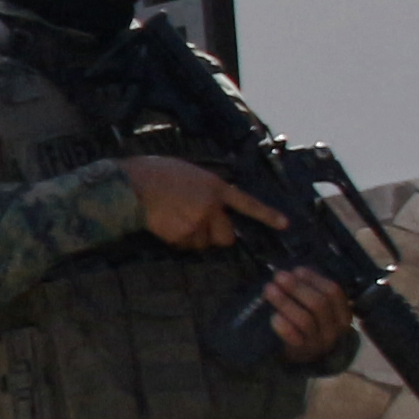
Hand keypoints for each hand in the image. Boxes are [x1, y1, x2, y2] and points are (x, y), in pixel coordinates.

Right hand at [120, 154, 288, 253]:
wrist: (134, 185)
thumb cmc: (159, 172)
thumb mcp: (192, 174)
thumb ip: (207, 190)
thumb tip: (212, 205)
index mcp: (216, 188)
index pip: (247, 204)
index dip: (266, 215)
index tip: (284, 225)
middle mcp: (211, 209)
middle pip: (226, 237)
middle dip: (216, 236)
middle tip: (200, 226)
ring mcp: (197, 224)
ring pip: (203, 244)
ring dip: (194, 238)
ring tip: (175, 220)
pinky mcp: (181, 236)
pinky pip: (185, 246)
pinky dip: (178, 240)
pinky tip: (166, 225)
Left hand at [258, 264, 354, 361]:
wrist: (306, 354)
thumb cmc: (313, 323)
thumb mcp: (319, 307)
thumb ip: (311, 288)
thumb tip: (295, 272)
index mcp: (343, 314)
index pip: (333, 292)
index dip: (314, 278)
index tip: (297, 270)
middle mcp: (334, 329)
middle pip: (318, 304)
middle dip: (296, 287)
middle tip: (279, 276)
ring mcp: (319, 342)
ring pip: (305, 319)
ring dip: (285, 301)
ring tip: (269, 289)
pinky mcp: (302, 351)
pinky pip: (292, 336)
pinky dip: (282, 324)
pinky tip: (273, 315)